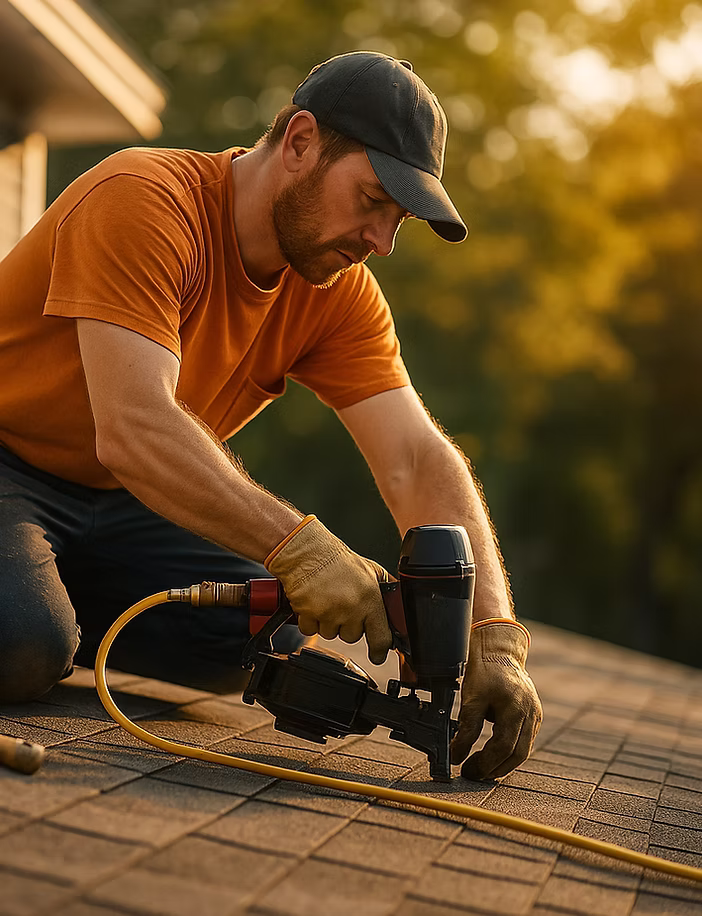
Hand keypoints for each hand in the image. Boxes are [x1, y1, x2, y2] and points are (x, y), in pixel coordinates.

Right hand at [265, 515, 392, 663]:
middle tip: (343, 605)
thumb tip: (395, 605)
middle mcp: (351, 609)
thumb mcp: (370, 570)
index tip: (378, 655)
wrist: (307, 552)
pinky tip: (313, 603)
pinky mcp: (309, 616)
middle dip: (348, 625)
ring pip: (331, 634)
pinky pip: (310, 631)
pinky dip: (310, 620)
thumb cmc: (336, 559)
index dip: (379, 650)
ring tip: (327, 600)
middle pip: (352, 637)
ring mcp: (329, 614)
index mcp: (370, 599)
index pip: (381, 637)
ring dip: (328, 622)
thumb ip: (383, 589)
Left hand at [450, 619, 541, 780]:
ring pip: (522, 750)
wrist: (500, 649)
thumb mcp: (472, 697)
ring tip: (480, 767)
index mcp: (516, 709)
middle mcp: (530, 714)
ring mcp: (534, 714)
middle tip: (472, 774)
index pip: (503, 748)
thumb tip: (456, 755)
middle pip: (517, 754)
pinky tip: (492, 752)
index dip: (484, 763)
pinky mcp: (533, 714)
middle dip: (494, 769)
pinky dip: (508, 750)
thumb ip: (467, 728)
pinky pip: (523, 739)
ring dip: (502, 762)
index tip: (465, 769)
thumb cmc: (486, 669)